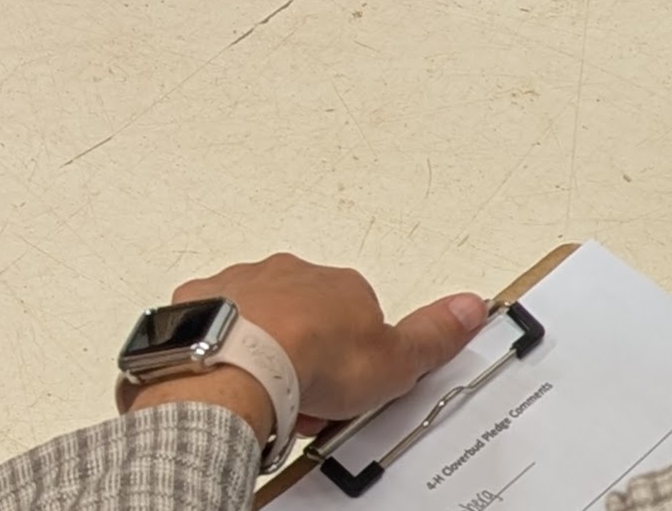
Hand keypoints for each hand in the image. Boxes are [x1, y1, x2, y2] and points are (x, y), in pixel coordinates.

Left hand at [158, 255, 488, 434]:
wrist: (241, 362)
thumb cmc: (311, 360)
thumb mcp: (393, 360)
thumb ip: (433, 335)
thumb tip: (470, 307)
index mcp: (338, 285)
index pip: (357, 313)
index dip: (355, 356)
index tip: (350, 384)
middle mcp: (287, 274)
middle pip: (305, 313)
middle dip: (308, 350)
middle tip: (310, 396)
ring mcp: (241, 285)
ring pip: (259, 316)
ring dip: (264, 347)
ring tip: (270, 394)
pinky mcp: (200, 303)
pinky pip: (213, 321)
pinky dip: (220, 345)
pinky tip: (230, 376)